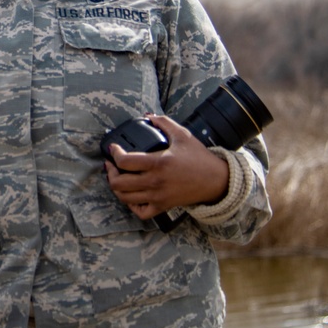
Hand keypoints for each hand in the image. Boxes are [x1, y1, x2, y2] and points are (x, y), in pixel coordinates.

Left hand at [105, 115, 228, 218]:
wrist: (217, 181)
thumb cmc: (199, 158)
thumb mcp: (182, 135)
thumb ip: (163, 123)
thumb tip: (147, 115)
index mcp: (158, 163)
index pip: (125, 162)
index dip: (114, 153)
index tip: (113, 148)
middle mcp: (155, 182)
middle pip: (119, 183)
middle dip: (110, 172)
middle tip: (111, 164)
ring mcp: (158, 197)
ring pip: (125, 198)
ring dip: (116, 187)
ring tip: (117, 177)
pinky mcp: (163, 207)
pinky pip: (140, 212)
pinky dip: (131, 205)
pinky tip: (132, 195)